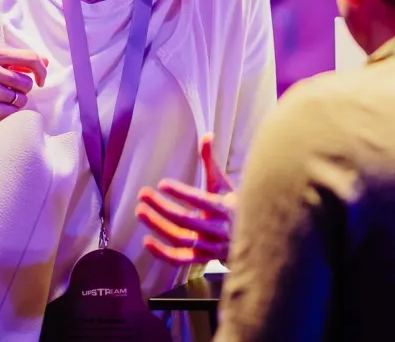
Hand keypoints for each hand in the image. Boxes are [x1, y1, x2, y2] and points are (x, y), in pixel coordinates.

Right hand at [0, 48, 47, 130]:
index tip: (40, 80)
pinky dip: (7, 114)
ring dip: (15, 103)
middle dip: (23, 91)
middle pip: (27, 83)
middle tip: (7, 93)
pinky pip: (12, 112)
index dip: (41, 71)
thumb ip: (18, 62)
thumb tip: (46, 61)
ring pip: (22, 99)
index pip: (31, 58)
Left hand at [137, 133, 234, 264]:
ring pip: (181, 238)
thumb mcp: (224, 184)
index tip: (162, 184)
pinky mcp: (202, 259)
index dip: (182, 193)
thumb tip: (207, 135)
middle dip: (162, 208)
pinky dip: (163, 254)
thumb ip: (211, 162)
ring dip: (158, 226)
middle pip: (186, 220)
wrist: (254, 239)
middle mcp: (218, 229)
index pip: (202, 201)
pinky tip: (146, 241)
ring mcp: (210, 246)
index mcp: (225, 208)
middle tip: (143, 194)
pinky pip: (181, 259)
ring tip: (140, 211)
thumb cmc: (233, 206)